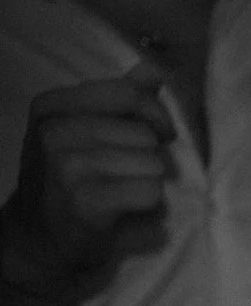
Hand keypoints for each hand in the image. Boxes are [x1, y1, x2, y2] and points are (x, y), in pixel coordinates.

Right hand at [1, 65, 176, 298]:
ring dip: (148, 182)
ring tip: (119, 192)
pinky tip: (123, 210)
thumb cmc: (67, 181)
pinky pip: (151, 192)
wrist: (37, 237)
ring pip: (152, 162)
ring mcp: (66, 166)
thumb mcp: (83, 131)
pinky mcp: (86, 200)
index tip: (158, 134)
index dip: (154, 115)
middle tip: (123, 176)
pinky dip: (148, 205)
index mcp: (51, 106)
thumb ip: (120, 99)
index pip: (127, 93)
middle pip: (144, 133)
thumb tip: (152, 68)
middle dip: (148, 156)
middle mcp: (53, 131)